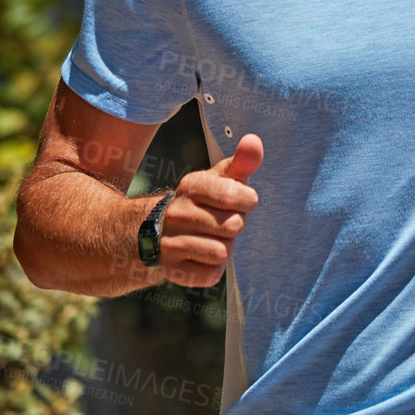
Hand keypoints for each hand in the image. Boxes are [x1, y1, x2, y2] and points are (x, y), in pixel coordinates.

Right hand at [156, 134, 262, 287]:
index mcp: (192, 185)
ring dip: (225, 247)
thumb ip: (242, 161)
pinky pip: (212, 274)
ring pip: (223, 252)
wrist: (160, 231)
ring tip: (211, 237)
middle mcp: (176, 213)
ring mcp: (170, 242)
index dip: (247, 200)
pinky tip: (200, 256)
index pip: (237, 195)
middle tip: (220, 220)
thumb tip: (254, 140)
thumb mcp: (220, 177)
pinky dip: (213, 268)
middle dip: (235, 224)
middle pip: (235, 226)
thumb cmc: (204, 200)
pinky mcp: (172, 271)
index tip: (240, 199)